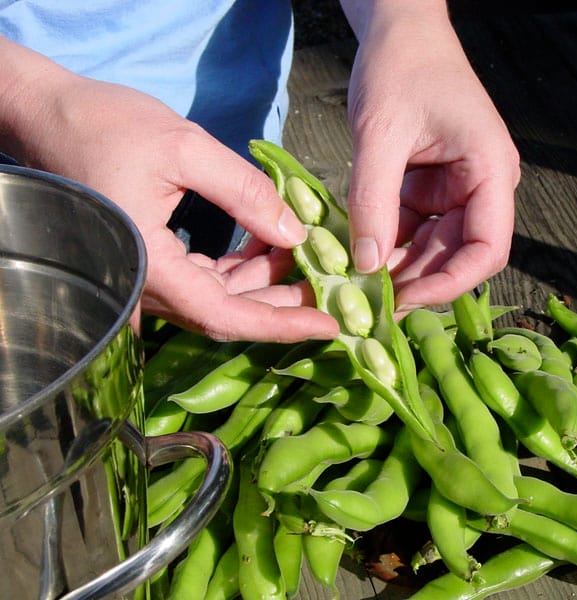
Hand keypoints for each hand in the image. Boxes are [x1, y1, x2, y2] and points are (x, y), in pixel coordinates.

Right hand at [2, 43, 338, 341]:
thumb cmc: (103, 126)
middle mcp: (145, 286)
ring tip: (307, 253)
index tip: (327, 324)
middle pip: (228, 313)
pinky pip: (204, 278)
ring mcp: (147, 277)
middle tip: (331, 285)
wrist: (46, 116)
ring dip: (264, 279)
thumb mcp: (184, 148)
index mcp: (149, 267)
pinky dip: (240, 266)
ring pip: (219, 297)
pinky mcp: (151, 261)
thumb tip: (296, 232)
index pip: (226, 316)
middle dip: (283, 302)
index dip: (281, 324)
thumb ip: (245, 192)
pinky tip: (269, 239)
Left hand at [341, 3, 519, 309]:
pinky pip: (415, 228)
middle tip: (369, 298)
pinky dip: (389, 241)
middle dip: (417, 278)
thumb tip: (365, 265)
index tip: (405, 298)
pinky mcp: (433, 187)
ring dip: (399, 264)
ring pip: (434, 247)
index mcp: (490, 170)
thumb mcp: (380, 134)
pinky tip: (359, 251)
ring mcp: (458, 188)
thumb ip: (374, 201)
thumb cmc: (400, 67)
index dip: (450, 283)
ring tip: (358, 278)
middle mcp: (483, 186)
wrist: (399, 30)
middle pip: (458, 255)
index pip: (487, 248)